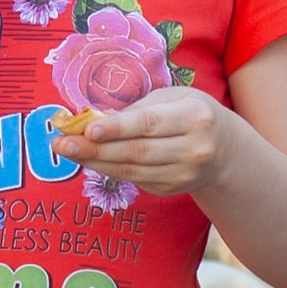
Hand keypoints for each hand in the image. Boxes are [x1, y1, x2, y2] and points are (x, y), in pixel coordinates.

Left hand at [54, 88, 236, 198]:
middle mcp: (193, 149)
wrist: (224, 151)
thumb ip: (137, 108)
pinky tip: (89, 160)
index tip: (88, 130)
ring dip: (95, 161)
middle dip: (95, 149)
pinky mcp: (172, 189)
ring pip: (132, 170)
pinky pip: (134, 179)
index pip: (149, 124)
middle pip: (136, 151)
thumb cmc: (190, 114)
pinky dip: (108, 170)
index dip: (117, 128)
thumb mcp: (173, 98)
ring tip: (68, 151)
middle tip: (62, 144)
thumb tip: (94, 120)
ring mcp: (184, 174)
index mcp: (195, 117)